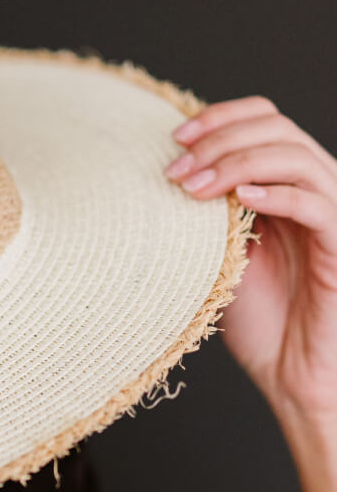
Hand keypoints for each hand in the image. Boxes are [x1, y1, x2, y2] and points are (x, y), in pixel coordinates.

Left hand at [165, 97, 336, 423]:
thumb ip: (209, 214)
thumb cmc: (259, 322)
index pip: (265, 119)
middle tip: (176, 170)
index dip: (222, 117)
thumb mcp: (221, 257)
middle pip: (277, 129)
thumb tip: (171, 175)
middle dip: (220, 141)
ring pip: (295, 158)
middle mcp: (313, 189)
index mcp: (286, 183)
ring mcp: (331, 214)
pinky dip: (278, 195)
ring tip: (197, 187)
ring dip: (239, 164)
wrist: (290, 374)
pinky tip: (242, 201)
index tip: (175, 138)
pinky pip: (316, 205)